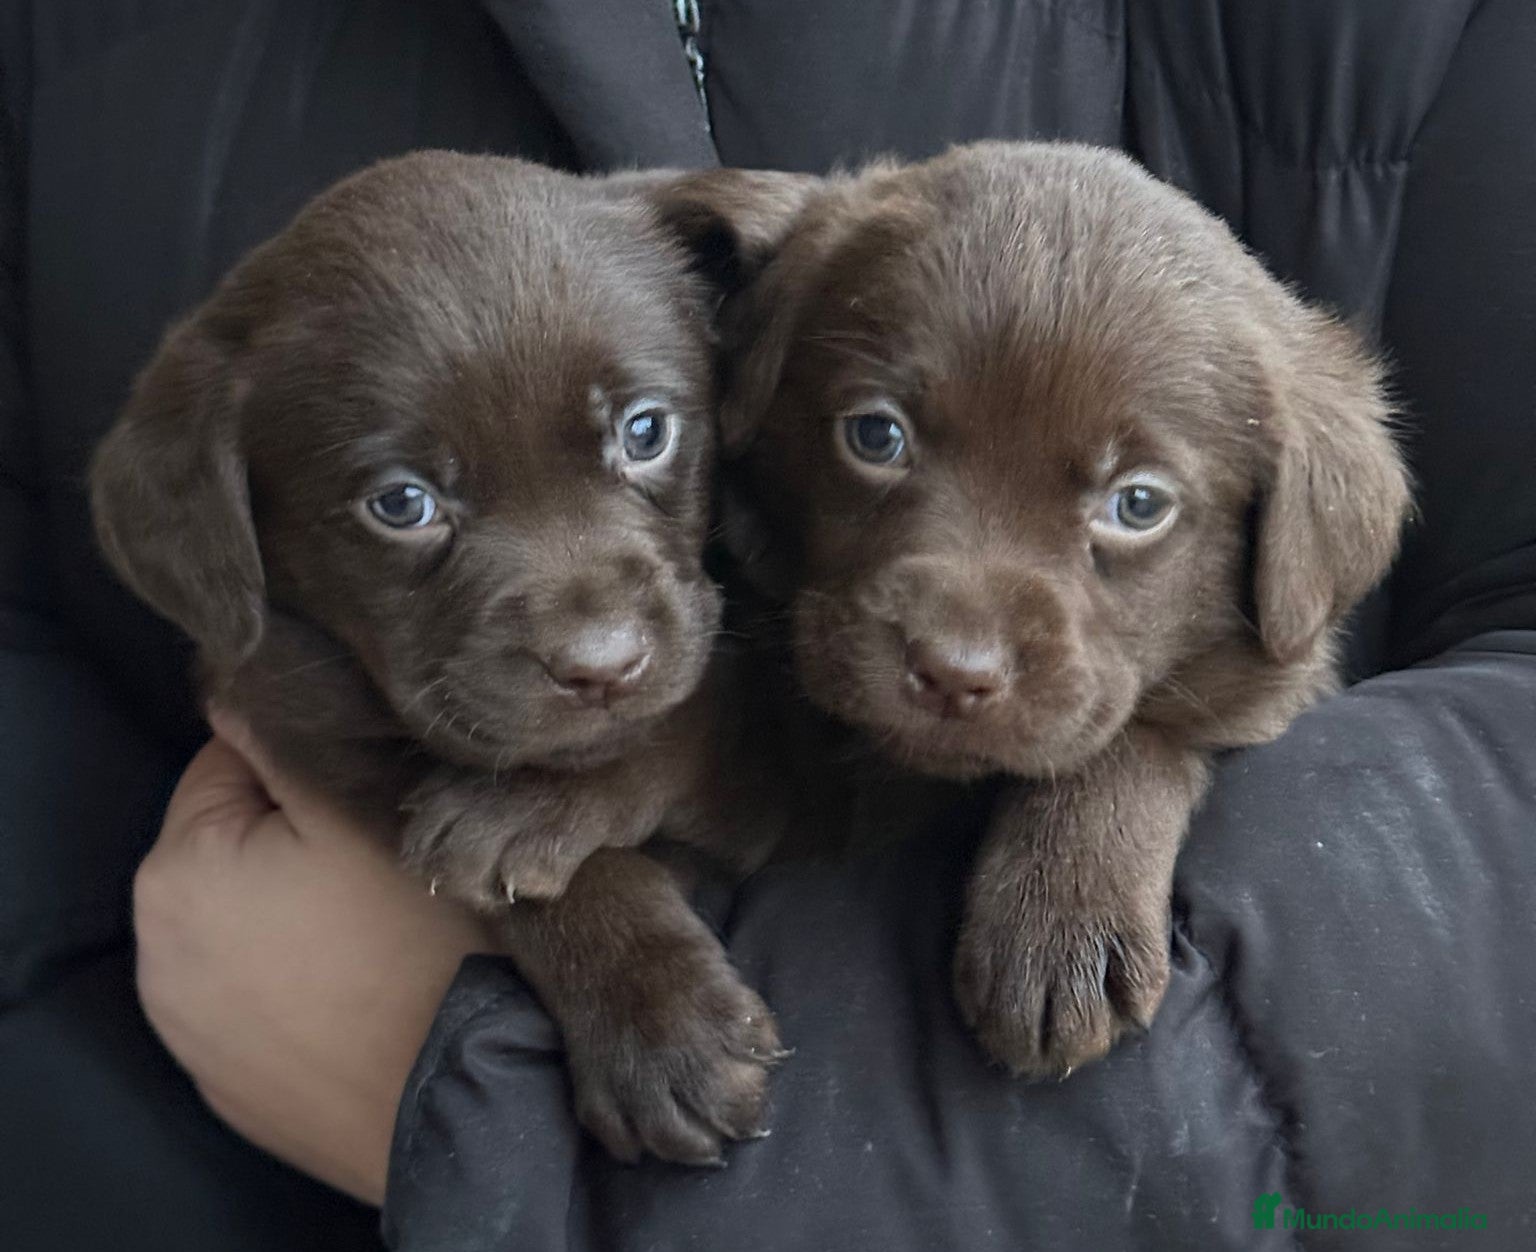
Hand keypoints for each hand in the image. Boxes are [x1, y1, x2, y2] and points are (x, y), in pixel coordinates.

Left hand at [134, 709, 492, 1204]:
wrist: (465, 1101)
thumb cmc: (418, 942)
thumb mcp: (362, 808)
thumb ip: (286, 734)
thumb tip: (237, 678)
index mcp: (175, 870)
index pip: (228, 763)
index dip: (309, 764)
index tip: (377, 793)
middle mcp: (154, 956)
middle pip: (233, 846)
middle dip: (297, 840)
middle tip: (390, 861)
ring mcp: (192, 1031)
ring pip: (248, 922)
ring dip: (296, 912)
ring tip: (383, 931)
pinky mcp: (233, 1083)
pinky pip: (263, 995)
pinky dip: (301, 982)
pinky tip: (366, 990)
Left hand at [953, 732, 1205, 1077]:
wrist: (1101, 764)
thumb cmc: (1040, 809)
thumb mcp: (994, 871)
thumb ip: (992, 930)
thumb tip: (991, 991)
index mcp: (988, 926)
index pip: (985, 1015)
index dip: (1001, 1038)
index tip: (1014, 1036)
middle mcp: (1030, 941)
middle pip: (1030, 1040)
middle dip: (1042, 1054)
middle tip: (1058, 1044)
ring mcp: (1083, 935)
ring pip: (1082, 1034)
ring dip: (1090, 1040)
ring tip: (1095, 1028)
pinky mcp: (1135, 925)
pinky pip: (1136, 1000)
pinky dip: (1133, 1008)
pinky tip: (1128, 995)